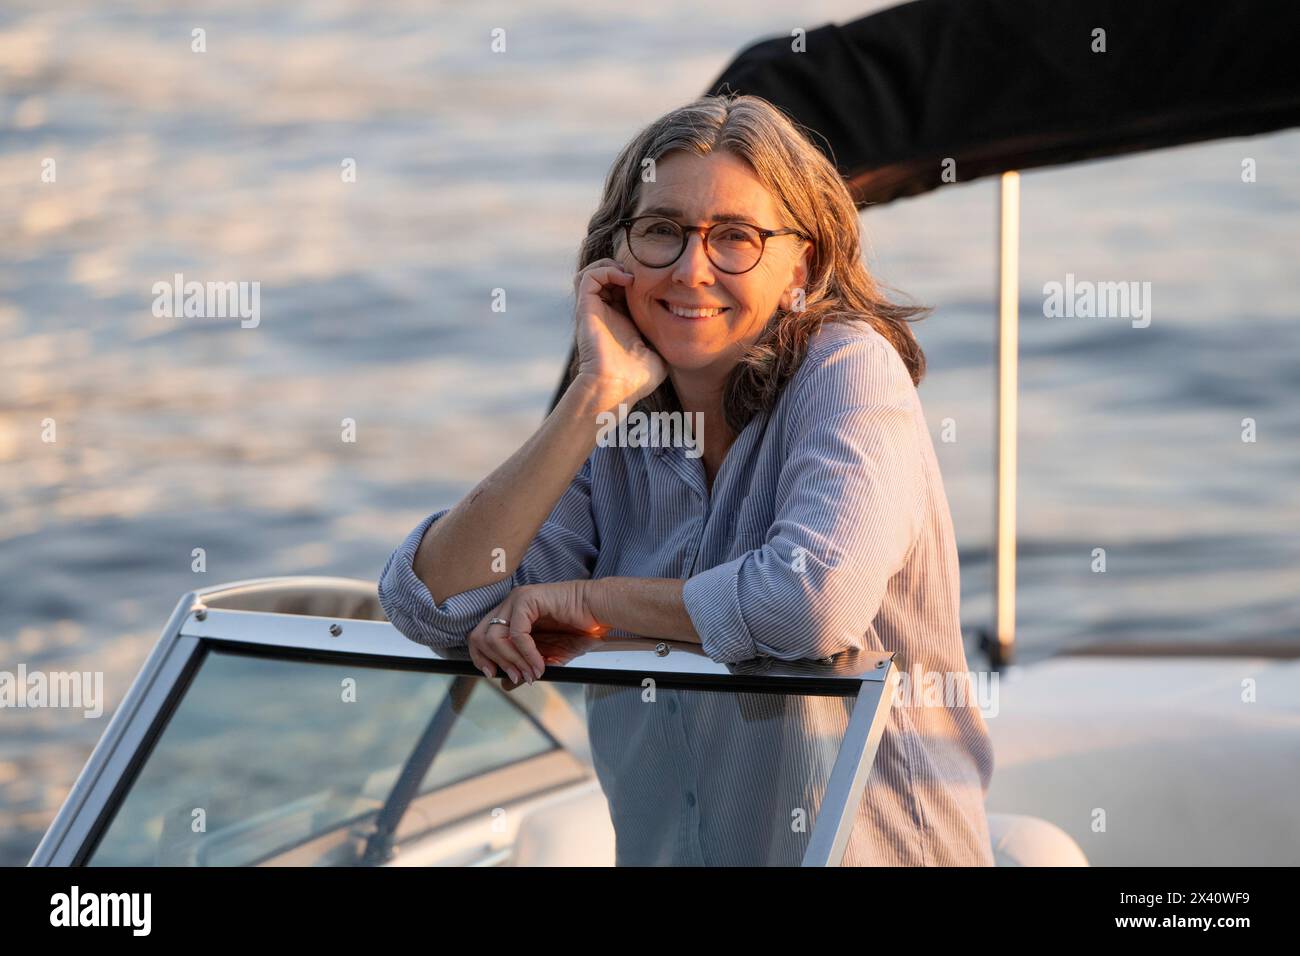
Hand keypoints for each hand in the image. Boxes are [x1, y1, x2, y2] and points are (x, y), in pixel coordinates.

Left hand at [468, 581, 608, 683]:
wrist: (600, 613)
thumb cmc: (578, 630)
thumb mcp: (546, 656)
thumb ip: (524, 667)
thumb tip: (504, 684)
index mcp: (510, 615)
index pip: (479, 636)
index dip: (480, 657)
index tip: (492, 675)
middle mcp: (509, 605)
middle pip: (480, 636)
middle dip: (495, 662)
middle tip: (515, 677)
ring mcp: (517, 600)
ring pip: (495, 636)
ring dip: (512, 661)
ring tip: (530, 674)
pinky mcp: (527, 599)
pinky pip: (517, 633)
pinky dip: (527, 654)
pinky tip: (540, 665)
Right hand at [572, 257, 667, 407]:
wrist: (616, 386)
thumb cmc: (638, 378)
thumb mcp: (659, 353)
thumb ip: (666, 340)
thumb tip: (683, 334)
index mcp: (621, 321)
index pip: (622, 289)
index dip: (637, 279)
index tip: (658, 281)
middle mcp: (605, 313)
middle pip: (606, 277)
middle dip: (624, 268)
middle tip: (643, 275)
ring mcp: (594, 310)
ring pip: (592, 273)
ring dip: (611, 266)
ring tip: (631, 275)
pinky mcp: (586, 309)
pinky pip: (587, 277)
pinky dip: (605, 271)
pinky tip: (627, 280)